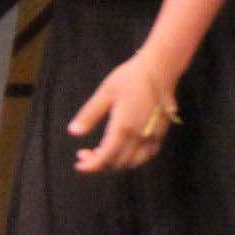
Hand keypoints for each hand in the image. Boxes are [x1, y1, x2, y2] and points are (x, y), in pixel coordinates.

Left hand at [70, 53, 179, 173]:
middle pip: (117, 163)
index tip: (79, 165)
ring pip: (133, 162)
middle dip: (99, 165)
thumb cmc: (130, 78)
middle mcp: (139, 136)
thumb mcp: (105, 93)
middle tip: (86, 155)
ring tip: (103, 155)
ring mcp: (152, 136)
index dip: (91, 166)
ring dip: (116, 164)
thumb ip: (89, 114)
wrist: (159, 68)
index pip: (105, 157)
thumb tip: (73, 132)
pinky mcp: (161, 133)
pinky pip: (147, 155)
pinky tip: (125, 151)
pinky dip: (133, 160)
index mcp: (123, 127)